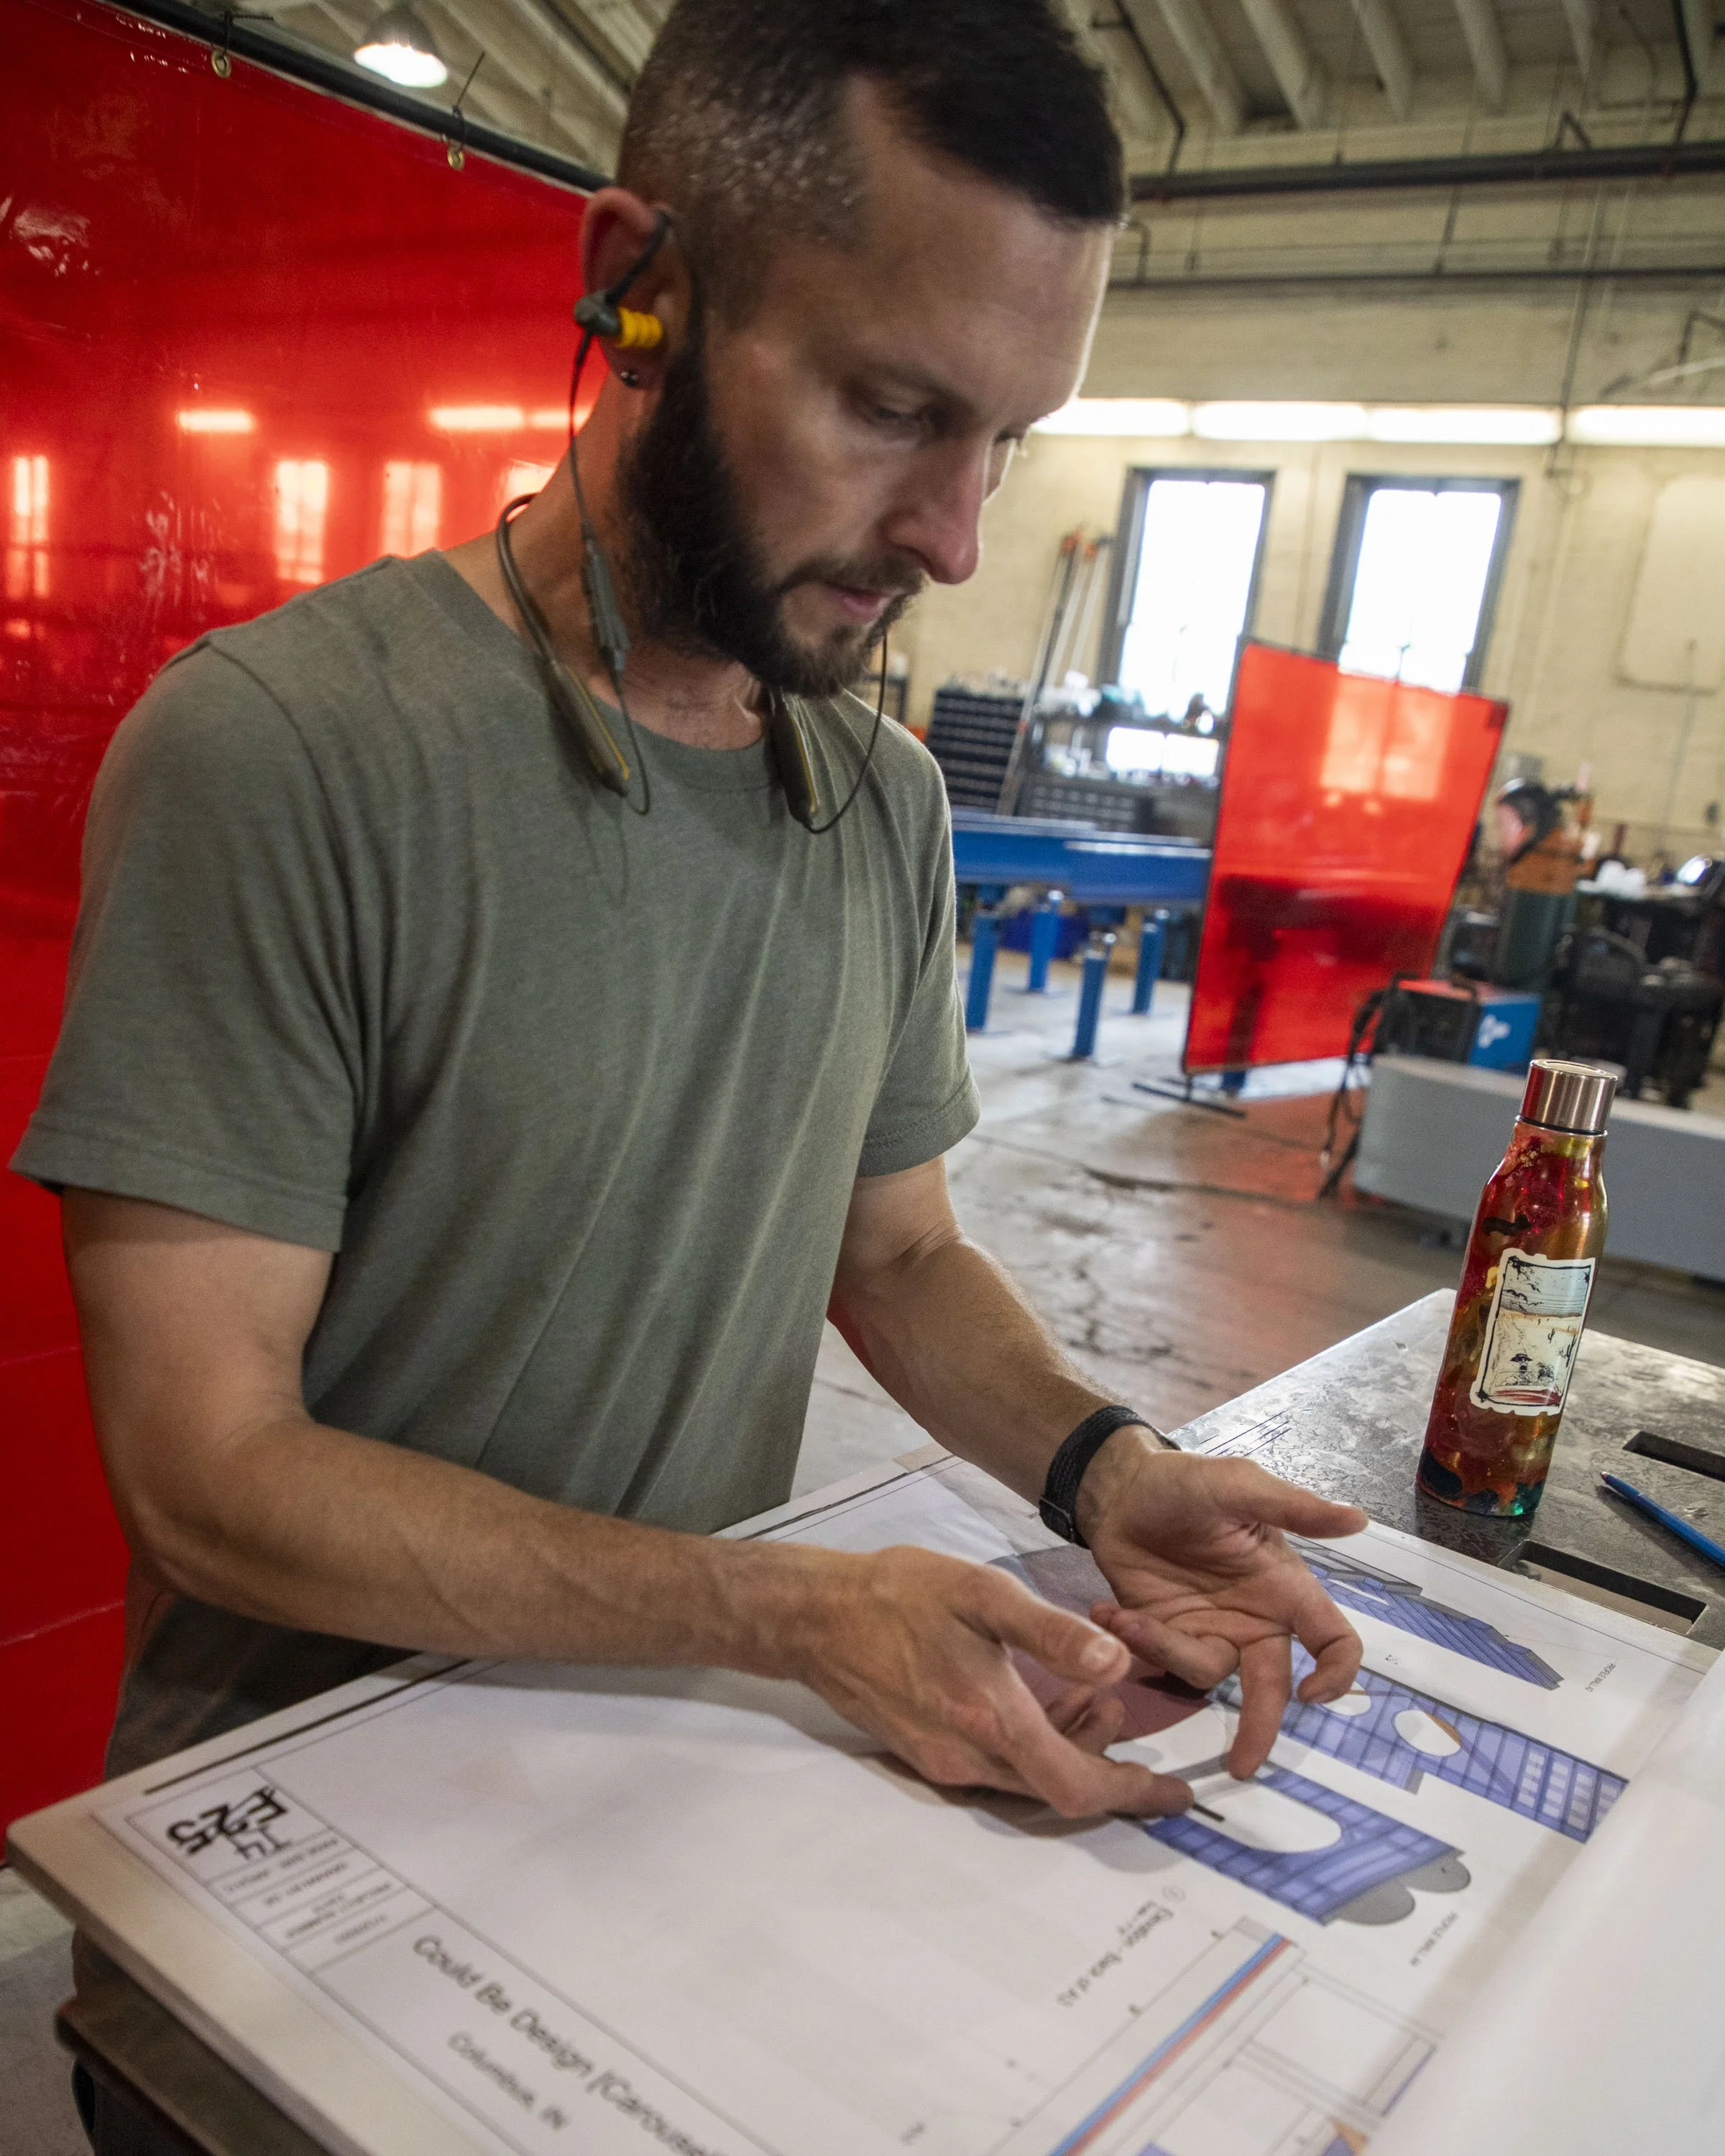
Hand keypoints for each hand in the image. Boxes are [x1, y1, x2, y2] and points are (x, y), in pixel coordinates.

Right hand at [782, 1544, 1195, 1818]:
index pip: (1078, 1786)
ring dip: (1067, 1748)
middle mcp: (968, 1759)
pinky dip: (1031, 1744)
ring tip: (1092, 1697)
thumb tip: (1117, 1663)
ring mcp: (943, 1761)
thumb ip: (1051, 1632)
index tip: (1176, 1793)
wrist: (816, 1616)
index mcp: (992, 1723)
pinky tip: (1037, 1700)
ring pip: (1027, 1778)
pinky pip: (996, 1767)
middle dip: (1103, 1760)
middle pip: (1057, 1788)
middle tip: (1124, 1711)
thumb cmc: (899, 1595)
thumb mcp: (983, 1594)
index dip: (1134, 1794)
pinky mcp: (925, 1752)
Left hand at [1076, 1432, 1366, 1779]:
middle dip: (1261, 1729)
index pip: (1332, 1640)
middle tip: (1241, 1765)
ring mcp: (1208, 1633)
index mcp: (1284, 1588)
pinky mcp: (1164, 1637)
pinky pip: (1159, 1660)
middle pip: (1270, 1688)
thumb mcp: (1238, 1486)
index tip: (1312, 1695)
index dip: (1336, 1673)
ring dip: (1162, 1650)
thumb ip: (1293, 1507)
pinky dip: (1132, 1641)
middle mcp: (1253, 1621)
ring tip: (1121, 1614)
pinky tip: (1106, 1609)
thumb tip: (1359, 1519)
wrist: (1118, 1488)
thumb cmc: (1186, 1483)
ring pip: (1203, 1674)